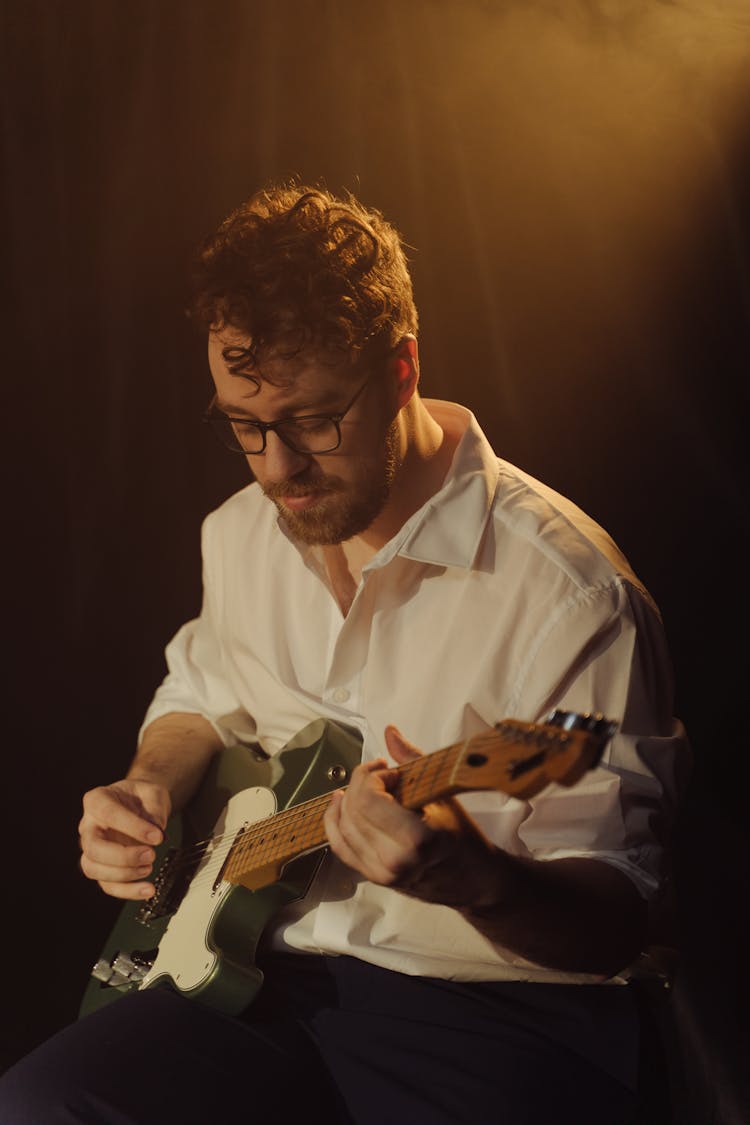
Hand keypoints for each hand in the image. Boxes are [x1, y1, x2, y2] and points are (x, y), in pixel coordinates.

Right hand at [78, 779, 170, 899]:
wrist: (140, 805)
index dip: (132, 827)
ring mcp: (92, 849)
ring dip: (123, 875)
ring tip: (149, 868)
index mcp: (97, 800)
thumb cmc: (142, 797)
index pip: (108, 814)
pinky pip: (107, 885)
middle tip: (151, 854)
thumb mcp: (153, 792)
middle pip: (93, 848)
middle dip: (123, 856)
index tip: (158, 836)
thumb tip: (157, 829)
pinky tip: (148, 889)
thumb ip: (155, 808)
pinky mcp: (102, 867)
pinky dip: (127, 891)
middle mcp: (88, 826)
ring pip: (93, 869)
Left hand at [323, 726, 501, 908]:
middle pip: (353, 810)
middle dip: (361, 782)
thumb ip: (413, 759)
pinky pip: (340, 845)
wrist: (473, 879)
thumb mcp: (443, 794)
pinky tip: (340, 803)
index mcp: (416, 840)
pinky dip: (336, 821)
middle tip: (380, 773)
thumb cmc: (463, 837)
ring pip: (342, 826)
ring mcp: (380, 873)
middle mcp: (393, 861)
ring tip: (366, 786)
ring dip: (348, 798)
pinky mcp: (373, 877)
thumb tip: (390, 732)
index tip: (390, 771)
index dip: (372, 776)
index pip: (368, 799)